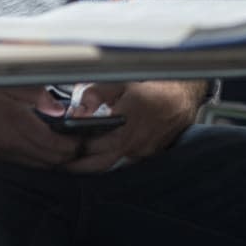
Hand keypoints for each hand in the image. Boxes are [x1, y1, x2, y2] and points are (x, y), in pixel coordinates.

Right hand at [0, 86, 85, 167]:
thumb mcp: (7, 87)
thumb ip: (35, 96)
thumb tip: (57, 106)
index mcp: (20, 126)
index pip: (59, 146)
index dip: (76, 143)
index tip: (83, 134)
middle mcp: (17, 146)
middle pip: (56, 161)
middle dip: (72, 153)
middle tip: (80, 140)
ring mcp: (10, 156)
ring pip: (45, 166)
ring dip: (59, 158)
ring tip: (66, 144)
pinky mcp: (3, 159)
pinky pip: (32, 165)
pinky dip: (44, 160)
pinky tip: (45, 148)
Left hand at [62, 79, 205, 172]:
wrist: (184, 94)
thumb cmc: (154, 83)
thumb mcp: (122, 81)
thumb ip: (97, 94)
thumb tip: (78, 109)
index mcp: (128, 123)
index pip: (94, 146)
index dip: (75, 149)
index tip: (60, 151)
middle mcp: (137, 142)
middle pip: (101, 162)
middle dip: (80, 164)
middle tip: (62, 163)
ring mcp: (144, 151)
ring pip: (113, 160)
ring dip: (96, 159)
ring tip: (77, 154)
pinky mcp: (150, 153)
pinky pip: (126, 157)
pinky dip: (113, 153)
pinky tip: (103, 146)